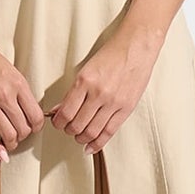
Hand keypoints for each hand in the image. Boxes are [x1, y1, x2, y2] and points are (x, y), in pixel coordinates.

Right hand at [0, 27, 44, 161]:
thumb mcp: (10, 70)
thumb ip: (19, 90)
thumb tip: (25, 110)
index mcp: (18, 84)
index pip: (36, 115)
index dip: (37, 126)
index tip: (33, 128)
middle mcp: (5, 95)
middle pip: (23, 128)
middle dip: (24, 136)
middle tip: (20, 136)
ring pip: (8, 134)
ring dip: (12, 143)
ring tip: (10, 143)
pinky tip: (1, 154)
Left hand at [46, 27, 162, 154]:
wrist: (137, 46)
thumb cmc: (112, 54)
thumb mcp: (86, 69)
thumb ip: (72, 92)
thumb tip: (58, 110)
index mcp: (85, 81)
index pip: (66, 112)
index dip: (58, 122)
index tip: (57, 122)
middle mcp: (99, 93)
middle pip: (77, 125)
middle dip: (68, 131)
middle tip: (67, 129)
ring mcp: (114, 102)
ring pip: (91, 132)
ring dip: (81, 138)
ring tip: (79, 136)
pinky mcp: (126, 108)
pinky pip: (109, 132)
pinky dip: (97, 143)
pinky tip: (90, 147)